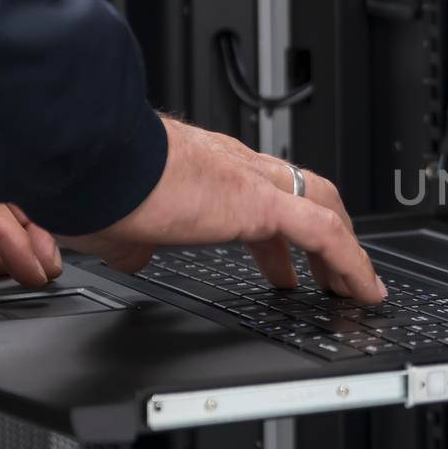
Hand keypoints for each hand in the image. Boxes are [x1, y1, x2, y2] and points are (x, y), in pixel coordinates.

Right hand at [62, 117, 384, 302]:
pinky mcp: (258, 201)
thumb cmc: (89, 185)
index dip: (278, 232)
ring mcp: (249, 179)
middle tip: (329, 275)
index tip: (283, 263)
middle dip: (322, 236)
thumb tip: (133, 253)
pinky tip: (361, 288)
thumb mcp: (114, 225)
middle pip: (300, 193)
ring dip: (344, 249)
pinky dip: (350, 262)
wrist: (85, 159)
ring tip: (357, 287)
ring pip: (321, 206)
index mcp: (202, 169)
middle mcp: (232, 165)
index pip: (258, 194)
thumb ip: (132, 240)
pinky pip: (324, 233)